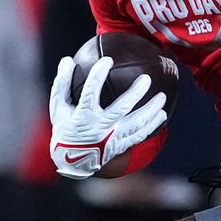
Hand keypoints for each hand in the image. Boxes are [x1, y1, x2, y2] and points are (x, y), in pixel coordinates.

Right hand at [47, 55, 167, 179]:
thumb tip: (67, 59)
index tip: (108, 60)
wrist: (72, 161)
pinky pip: (140, 136)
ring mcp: (112, 138)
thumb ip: (62, 84)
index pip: (90, 92)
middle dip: (135, 93)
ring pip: (136, 124)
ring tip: (162, 97)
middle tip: (146, 79)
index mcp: (83, 116)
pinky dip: (152, 125)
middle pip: (121, 108)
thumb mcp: (58, 107)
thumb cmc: (66, 128)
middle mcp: (100, 128)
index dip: (98, 76)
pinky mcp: (121, 145)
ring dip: (150, 110)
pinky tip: (162, 114)